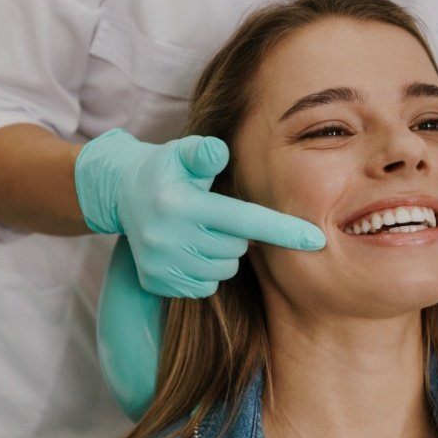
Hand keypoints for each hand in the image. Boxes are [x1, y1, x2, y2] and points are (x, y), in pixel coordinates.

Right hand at [74, 128, 325, 297]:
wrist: (120, 194)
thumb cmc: (167, 169)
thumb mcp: (182, 152)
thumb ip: (204, 152)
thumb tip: (220, 151)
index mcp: (180, 205)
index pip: (244, 221)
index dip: (283, 230)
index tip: (317, 240)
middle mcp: (168, 238)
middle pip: (237, 248)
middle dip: (237, 234)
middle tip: (216, 215)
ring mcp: (161, 264)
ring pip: (224, 270)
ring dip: (222, 253)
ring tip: (201, 230)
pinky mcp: (156, 283)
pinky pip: (204, 287)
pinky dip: (205, 271)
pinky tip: (189, 249)